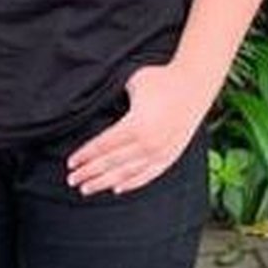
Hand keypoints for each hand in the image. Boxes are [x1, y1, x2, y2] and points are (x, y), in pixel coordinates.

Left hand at [64, 61, 208, 195]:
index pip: (103, 146)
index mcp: (135, 124)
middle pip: (111, 163)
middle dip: (89, 173)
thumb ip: (113, 96)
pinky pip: (148, 174)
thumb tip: (90, 101)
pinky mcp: (171, 155)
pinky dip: (132, 183)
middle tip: (71, 180)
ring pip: (127, 173)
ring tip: (87, 188)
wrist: (196, 83)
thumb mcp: (132, 82)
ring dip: (105, 182)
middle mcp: (148, 142)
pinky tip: (117, 189)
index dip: (85, 155)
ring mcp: (161, 151)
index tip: (71, 163)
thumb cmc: (161, 78)